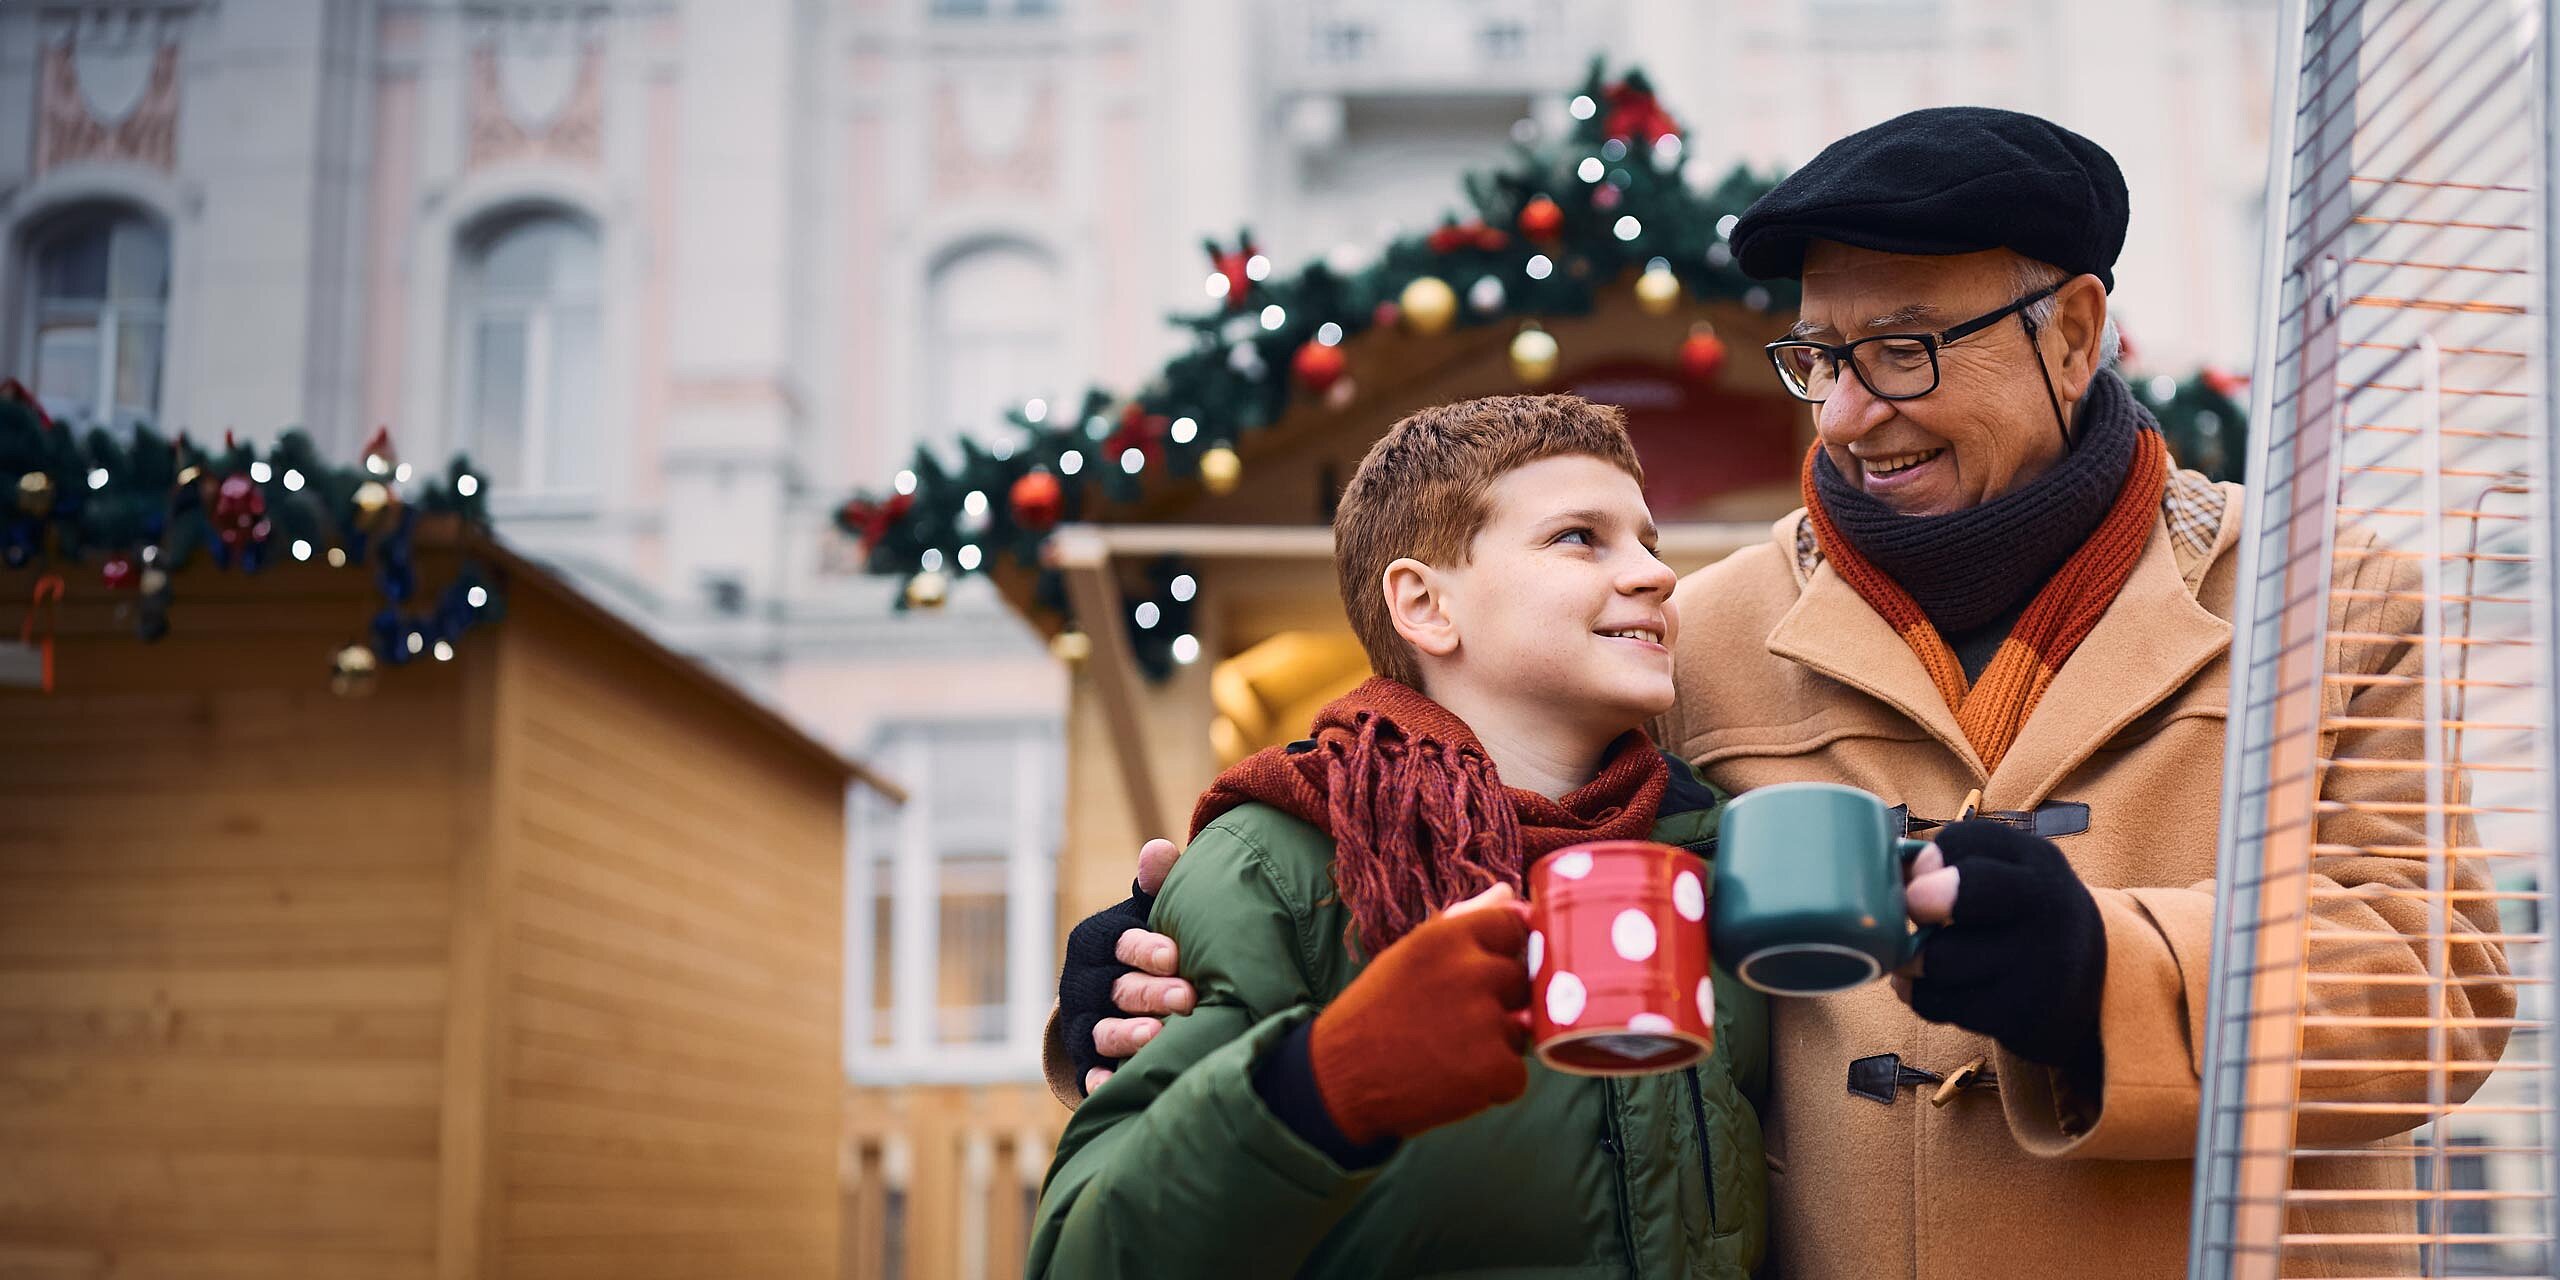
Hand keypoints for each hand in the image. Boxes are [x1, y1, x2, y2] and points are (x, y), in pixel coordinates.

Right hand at [1060, 838, 1191, 1094]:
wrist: (1121, 990)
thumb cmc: (1150, 945)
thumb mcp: (1151, 914)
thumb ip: (1158, 886)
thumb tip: (1159, 849)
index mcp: (1096, 939)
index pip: (1118, 941)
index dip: (1144, 948)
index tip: (1175, 955)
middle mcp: (1082, 981)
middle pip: (1115, 987)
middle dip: (1150, 994)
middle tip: (1188, 999)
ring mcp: (1081, 1022)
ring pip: (1100, 1030)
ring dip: (1126, 1035)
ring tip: (1157, 1038)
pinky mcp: (1084, 1059)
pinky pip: (1087, 1072)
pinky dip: (1098, 1079)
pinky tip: (1113, 1086)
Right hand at [1305, 883, 1534, 1144]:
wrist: (1337, 1079)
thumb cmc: (1375, 1011)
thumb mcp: (1409, 955)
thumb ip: (1462, 921)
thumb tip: (1507, 893)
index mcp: (1448, 937)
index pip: (1514, 927)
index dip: (1504, 953)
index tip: (1481, 974)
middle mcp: (1470, 972)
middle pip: (1522, 980)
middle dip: (1499, 1003)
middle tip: (1450, 1022)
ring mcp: (1485, 1022)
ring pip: (1522, 1030)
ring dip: (1494, 1046)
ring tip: (1446, 1051)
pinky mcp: (1494, 1070)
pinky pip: (1517, 1074)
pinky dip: (1491, 1084)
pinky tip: (1451, 1080)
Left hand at [1892, 821, 2106, 1074]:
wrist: (2090, 989)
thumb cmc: (2023, 918)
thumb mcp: (2007, 874)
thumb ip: (1954, 862)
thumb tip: (1901, 874)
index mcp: (2039, 863)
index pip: (1968, 843)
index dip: (1927, 861)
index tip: (1917, 879)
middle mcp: (2049, 909)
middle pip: (1965, 892)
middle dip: (1920, 901)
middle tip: (1913, 915)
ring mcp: (2039, 966)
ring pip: (1939, 959)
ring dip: (1911, 960)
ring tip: (1915, 958)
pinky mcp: (2022, 1015)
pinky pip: (1938, 1003)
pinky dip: (1920, 995)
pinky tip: (1931, 988)